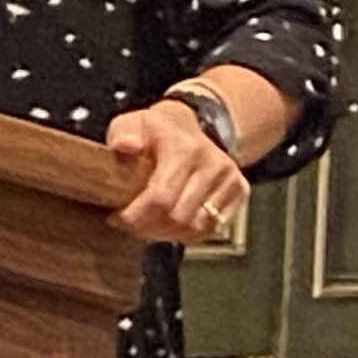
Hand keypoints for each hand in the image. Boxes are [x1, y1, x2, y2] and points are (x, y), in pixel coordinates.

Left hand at [106, 99, 249, 245]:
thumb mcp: (131, 123)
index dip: (135, 217)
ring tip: (150, 224)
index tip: (116, 218)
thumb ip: (123, 134)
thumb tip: (125, 146)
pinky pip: (212, 229)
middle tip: (131, 224)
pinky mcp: (240, 191)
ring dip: (168, 234)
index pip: (161, 198)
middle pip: (179, 218)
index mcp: (184, 147)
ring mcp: (230, 178)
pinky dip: (188, 233)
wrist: (192, 125)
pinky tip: (171, 223)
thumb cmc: (155, 132)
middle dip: (149, 228)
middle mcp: (213, 163)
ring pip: (196, 228)